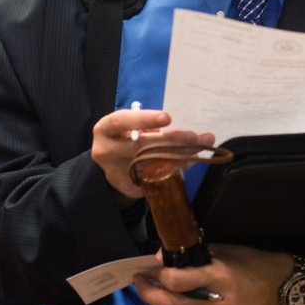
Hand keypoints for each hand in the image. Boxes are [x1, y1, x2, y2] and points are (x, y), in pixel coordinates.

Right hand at [90, 107, 212, 197]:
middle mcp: (106, 151)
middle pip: (140, 146)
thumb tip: (192, 131)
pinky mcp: (127, 187)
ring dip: (179, 156)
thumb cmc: (127, 135)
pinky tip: (188, 162)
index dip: (144, 119)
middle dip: (171, 140)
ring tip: (199, 148)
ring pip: (151, 164)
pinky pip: (155, 178)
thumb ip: (154, 124)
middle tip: (194, 137)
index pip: (121, 121)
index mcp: (105, 129)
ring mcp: (115, 172)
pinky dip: (174, 170)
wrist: (112, 163)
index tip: (168, 117)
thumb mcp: (133, 125)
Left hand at [133, 245, 294, 304]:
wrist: (273, 285)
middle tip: (141, 282)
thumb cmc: (244, 262)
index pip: (178, 281)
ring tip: (159, 295)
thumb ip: (189, 257)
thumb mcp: (219, 251)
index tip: (150, 269)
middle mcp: (221, 303)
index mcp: (220, 276)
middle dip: (149, 294)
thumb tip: (157, 261)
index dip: (159, 276)